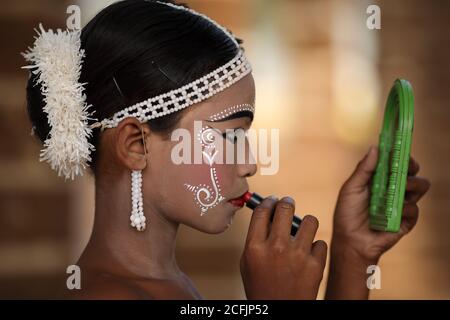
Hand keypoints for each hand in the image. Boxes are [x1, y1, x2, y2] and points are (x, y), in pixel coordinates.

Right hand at [240, 196, 326, 299]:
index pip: (262, 211)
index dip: (268, 202)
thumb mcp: (247, 262)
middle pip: (285, 208)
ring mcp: (298, 256)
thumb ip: (255, 238)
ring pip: (310, 221)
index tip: (272, 200)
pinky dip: (315, 247)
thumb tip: (267, 215)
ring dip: (306, 224)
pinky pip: (320, 243)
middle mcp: (276, 248)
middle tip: (288, 204)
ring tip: (303, 230)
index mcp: (255, 247)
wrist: (279, 311)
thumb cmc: (261, 288)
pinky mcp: (315, 265)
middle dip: (287, 203)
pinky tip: (308, 255)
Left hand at [332, 146, 430, 262]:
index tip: (400, 146)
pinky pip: (414, 209)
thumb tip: (375, 147)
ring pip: (420, 186)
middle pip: (412, 171)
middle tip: (405, 165)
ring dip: (412, 183)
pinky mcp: (407, 220)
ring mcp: (402, 204)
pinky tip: (395, 210)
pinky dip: (405, 208)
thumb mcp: (351, 188)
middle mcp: (393, 189)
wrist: (350, 241)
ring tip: (401, 186)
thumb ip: (364, 169)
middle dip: (411, 165)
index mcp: (380, 179)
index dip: (400, 153)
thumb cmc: (347, 214)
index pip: (396, 162)